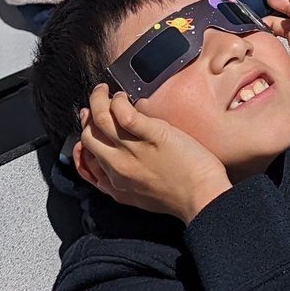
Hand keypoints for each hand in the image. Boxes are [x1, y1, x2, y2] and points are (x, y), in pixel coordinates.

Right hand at [78, 87, 231, 221]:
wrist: (203, 199)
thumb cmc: (177, 198)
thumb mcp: (136, 197)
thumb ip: (120, 180)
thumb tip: (113, 161)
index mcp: (114, 181)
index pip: (86, 155)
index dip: (85, 135)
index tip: (89, 123)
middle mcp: (118, 165)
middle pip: (88, 135)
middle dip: (88, 115)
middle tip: (97, 102)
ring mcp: (134, 150)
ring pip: (101, 119)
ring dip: (99, 100)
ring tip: (105, 91)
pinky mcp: (153, 135)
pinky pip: (124, 113)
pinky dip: (118, 101)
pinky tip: (122, 97)